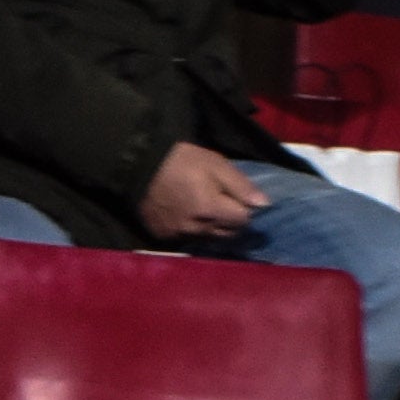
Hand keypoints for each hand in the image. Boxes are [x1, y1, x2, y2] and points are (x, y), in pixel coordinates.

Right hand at [139, 143, 270, 241]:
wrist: (136, 163)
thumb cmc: (179, 160)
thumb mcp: (215, 164)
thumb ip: (240, 186)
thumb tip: (264, 205)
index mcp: (212, 210)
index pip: (243, 220)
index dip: (242, 208)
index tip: (233, 196)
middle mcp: (197, 229)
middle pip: (228, 233)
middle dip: (230, 220)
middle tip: (219, 201)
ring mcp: (179, 234)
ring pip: (209, 238)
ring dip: (211, 227)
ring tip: (202, 207)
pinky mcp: (163, 236)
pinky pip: (187, 239)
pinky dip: (191, 230)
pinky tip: (185, 214)